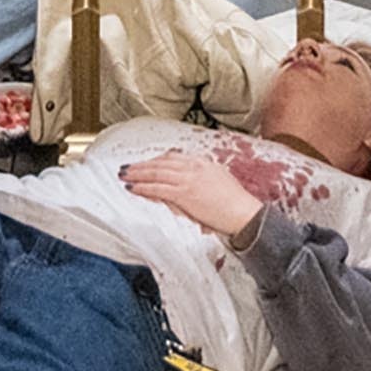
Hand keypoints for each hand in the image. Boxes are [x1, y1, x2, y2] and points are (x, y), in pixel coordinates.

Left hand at [120, 152, 262, 236]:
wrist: (245, 213)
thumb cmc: (236, 204)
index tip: (146, 163)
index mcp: (204, 163)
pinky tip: (133, 188)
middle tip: (127, 167)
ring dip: (138, 174)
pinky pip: (158, 188)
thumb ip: (201, 181)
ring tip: (124, 175)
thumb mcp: (219, 184)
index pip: (174, 157)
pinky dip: (143, 187)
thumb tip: (187, 187)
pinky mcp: (185, 193)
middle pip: (162, 162)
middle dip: (142, 165)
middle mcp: (195, 167)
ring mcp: (189, 179)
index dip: (157, 160)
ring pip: (156, 172)